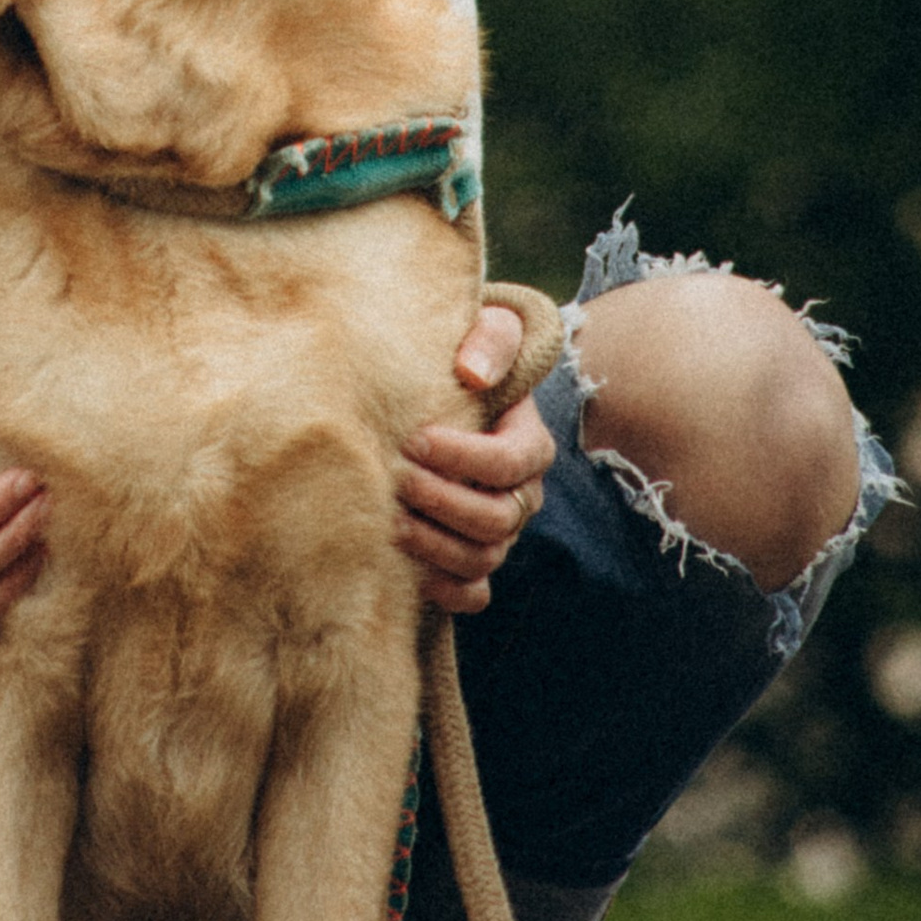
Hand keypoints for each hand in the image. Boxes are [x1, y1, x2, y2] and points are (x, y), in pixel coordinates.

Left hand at [393, 302, 553, 613]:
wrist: (443, 388)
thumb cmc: (464, 355)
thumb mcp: (492, 327)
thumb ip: (490, 340)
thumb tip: (473, 374)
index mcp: (530, 441)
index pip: (511, 461)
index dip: (465, 457)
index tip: (414, 440)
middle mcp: (522, 492)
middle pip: (497, 518)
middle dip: (443, 502)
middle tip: (396, 481)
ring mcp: (500, 529)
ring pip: (484, 558)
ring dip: (436, 546)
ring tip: (389, 522)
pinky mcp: (474, 555)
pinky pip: (475, 592)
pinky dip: (448, 591)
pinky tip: (410, 573)